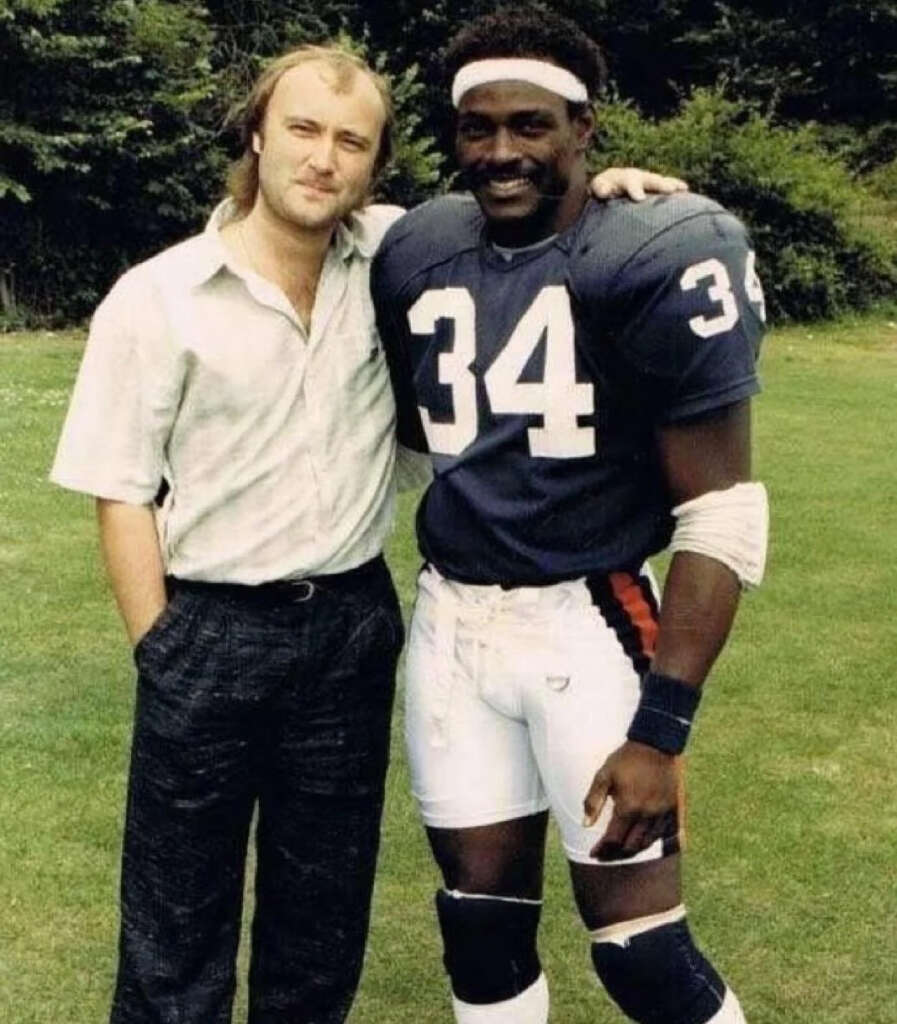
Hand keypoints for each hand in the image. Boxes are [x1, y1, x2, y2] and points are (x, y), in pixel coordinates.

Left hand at [583, 740, 678, 860]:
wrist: (655, 745)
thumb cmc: (626, 759)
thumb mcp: (604, 775)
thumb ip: (593, 801)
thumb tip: (585, 824)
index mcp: (628, 807)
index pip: (613, 839)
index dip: (602, 849)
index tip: (593, 853)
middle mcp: (647, 815)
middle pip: (630, 847)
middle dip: (615, 854)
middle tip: (604, 855)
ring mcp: (661, 814)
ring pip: (647, 843)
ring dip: (632, 850)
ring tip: (619, 850)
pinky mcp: (672, 810)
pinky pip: (662, 835)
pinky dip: (649, 841)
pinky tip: (639, 840)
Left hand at [590, 167, 687, 201]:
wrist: (613, 181)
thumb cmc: (605, 187)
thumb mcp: (600, 187)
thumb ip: (602, 189)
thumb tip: (605, 191)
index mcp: (625, 178)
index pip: (629, 182)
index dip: (635, 189)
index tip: (639, 199)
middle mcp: (640, 177)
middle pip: (651, 180)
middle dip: (660, 184)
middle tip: (670, 190)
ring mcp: (649, 180)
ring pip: (661, 181)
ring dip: (671, 184)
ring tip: (682, 189)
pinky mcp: (655, 186)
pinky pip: (667, 186)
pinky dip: (675, 187)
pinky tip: (685, 191)